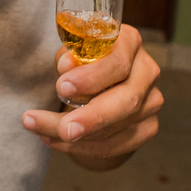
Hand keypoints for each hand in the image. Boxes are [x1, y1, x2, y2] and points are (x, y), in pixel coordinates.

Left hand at [20, 25, 163, 168]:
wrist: (95, 88)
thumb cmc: (80, 66)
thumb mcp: (69, 56)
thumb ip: (67, 58)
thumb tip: (67, 66)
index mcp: (129, 43)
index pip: (118, 61)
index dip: (92, 77)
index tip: (63, 87)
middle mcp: (146, 71)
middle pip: (126, 99)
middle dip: (91, 117)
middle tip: (62, 128)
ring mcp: (151, 102)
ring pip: (116, 127)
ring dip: (75, 137)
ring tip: (39, 129)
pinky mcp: (147, 128)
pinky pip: (115, 146)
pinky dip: (82, 147)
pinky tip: (54, 140)